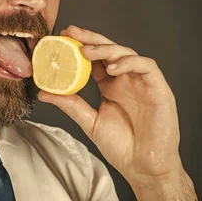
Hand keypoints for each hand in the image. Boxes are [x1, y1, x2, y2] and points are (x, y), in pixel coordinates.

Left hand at [38, 25, 193, 196]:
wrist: (144, 167)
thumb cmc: (122, 147)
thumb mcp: (90, 122)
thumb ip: (70, 104)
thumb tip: (43, 92)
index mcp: (110, 85)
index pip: (95, 58)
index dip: (81, 45)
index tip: (62, 37)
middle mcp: (126, 79)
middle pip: (109, 50)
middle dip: (90, 39)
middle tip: (71, 33)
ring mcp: (142, 82)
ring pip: (126, 53)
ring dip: (106, 49)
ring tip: (87, 51)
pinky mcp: (158, 88)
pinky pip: (146, 66)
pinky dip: (129, 62)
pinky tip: (112, 68)